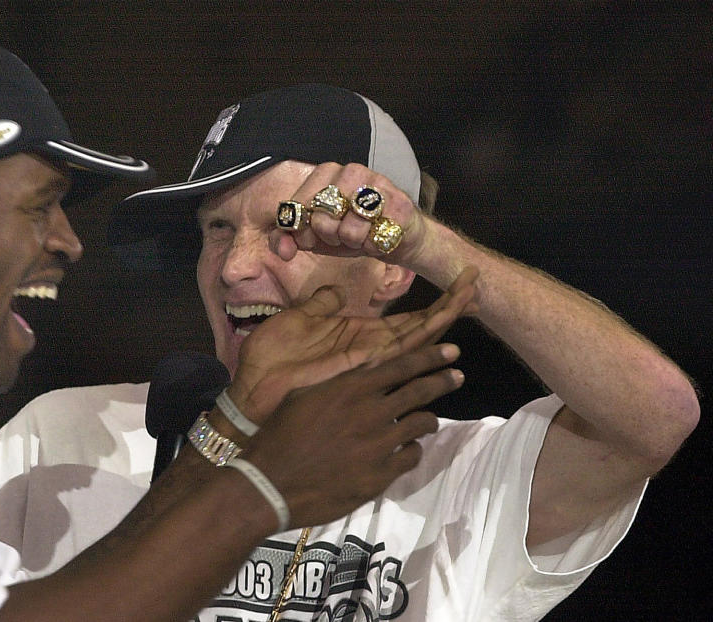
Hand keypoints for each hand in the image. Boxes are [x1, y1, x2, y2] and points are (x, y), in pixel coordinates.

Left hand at [228, 267, 478, 425]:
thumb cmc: (269, 359)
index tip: (455, 285)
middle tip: (476, 282)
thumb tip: (335, 290)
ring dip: (445, 315)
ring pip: (419, 336)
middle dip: (449, 305)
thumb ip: (320, 305)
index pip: (405, 320)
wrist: (252, 390)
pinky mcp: (363, 367)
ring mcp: (371, 360)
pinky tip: (446, 328)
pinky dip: (425, 338)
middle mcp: (372, 350)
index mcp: (358, 336)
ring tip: (472, 294)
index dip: (430, 305)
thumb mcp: (296, 319)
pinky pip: (400, 351)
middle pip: (421, 327)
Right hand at [241, 339, 464, 528]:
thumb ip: (335, 384)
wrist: (271, 484)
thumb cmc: (279, 436)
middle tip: (457, 377)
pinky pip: (411, 457)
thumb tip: (357, 375)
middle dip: (442, 381)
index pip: (400, 366)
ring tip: (428, 420)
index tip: (452, 352)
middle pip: (419, 391)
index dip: (429, 357)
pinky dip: (412, 450)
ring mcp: (379, 445)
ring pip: (420, 424)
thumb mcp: (302, 396)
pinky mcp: (381, 475)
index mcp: (351, 388)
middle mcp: (370, 412)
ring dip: (427, 419)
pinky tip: (406, 450)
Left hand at [270, 162, 428, 264]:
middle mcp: (351, 171)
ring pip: (349, 231)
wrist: (395, 236)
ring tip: (362, 234)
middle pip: (322, 219)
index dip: (303, 231)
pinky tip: (378, 237)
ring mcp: (378, 184)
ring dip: (354, 243)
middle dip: (330, 237)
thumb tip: (283, 251)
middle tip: (342, 233)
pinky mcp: (399, 204)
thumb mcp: (313, 235)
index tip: (315, 234)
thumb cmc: (350, 231)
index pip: (298, 208)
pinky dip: (373, 247)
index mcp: (325, 172)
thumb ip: (286, 238)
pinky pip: (374, 239)